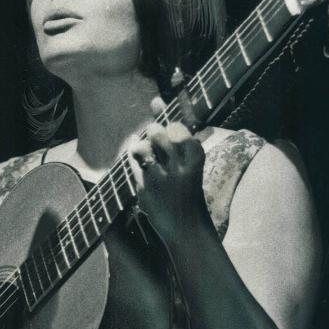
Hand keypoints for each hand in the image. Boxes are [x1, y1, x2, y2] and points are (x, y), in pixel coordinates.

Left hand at [128, 96, 207, 248]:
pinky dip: (136, 163)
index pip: (176, 126)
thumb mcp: (188, 159)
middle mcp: (180, 165)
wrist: (187, 228)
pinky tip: (145, 169)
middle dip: (153, 134)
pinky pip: (133, 164)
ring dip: (143, 149)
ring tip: (152, 160)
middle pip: (157, 132)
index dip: (168, 121)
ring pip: (142, 146)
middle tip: (160, 149)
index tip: (160, 111)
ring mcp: (162, 178)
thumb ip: (172, 130)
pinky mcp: (146, 190)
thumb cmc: (187, 187)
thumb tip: (154, 99)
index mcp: (196, 156)